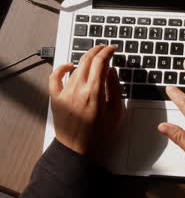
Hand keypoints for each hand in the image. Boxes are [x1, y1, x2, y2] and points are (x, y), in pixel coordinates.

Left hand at [49, 45, 121, 163]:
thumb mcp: (116, 112)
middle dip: (97, 50)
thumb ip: (114, 88)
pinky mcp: (56, 97)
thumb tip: (112, 71)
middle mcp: (78, 89)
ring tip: (93, 57)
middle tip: (104, 48)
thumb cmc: (98, 134)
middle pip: (87, 60)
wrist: (78, 149)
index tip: (112, 49)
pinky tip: (69, 65)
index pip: (101, 62)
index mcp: (95, 92)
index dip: (107, 52)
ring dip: (85, 58)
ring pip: (75, 67)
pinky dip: (61, 68)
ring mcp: (65, 92)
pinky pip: (55, 77)